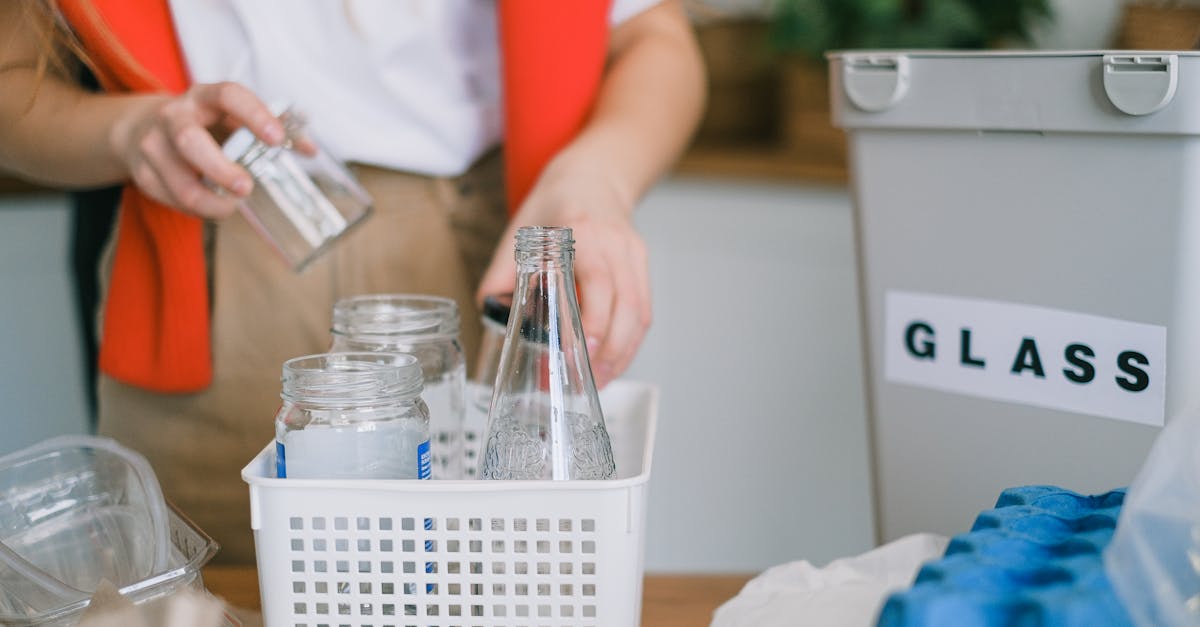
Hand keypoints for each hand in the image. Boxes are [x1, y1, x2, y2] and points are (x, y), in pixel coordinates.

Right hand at [108, 82, 283, 218]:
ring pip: (179, 181)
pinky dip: (197, 209)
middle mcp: (174, 116)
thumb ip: (273, 132)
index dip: (254, 115)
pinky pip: (171, 199)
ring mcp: (153, 145)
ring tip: (232, 206)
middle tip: (247, 188)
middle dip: (220, 169)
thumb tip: (310, 150)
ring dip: (210, 202)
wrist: (143, 128)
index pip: (229, 96)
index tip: (277, 139)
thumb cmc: (206, 127)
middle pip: (189, 141)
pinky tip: (211, 204)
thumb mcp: (234, 120)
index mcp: (205, 97)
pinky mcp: (143, 173)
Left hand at [476, 161, 651, 388]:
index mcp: (579, 230)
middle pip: (624, 302)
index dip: (591, 320)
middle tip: (587, 380)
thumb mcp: (518, 234)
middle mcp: (612, 241)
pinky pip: (644, 308)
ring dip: (623, 351)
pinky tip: (615, 360)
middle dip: (609, 349)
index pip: (594, 280)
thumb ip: (500, 275)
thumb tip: (489, 315)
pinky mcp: (642, 263)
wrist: (592, 177)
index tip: (577, 354)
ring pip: (639, 310)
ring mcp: (631, 252)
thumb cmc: (552, 207)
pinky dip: (631, 340)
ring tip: (601, 380)